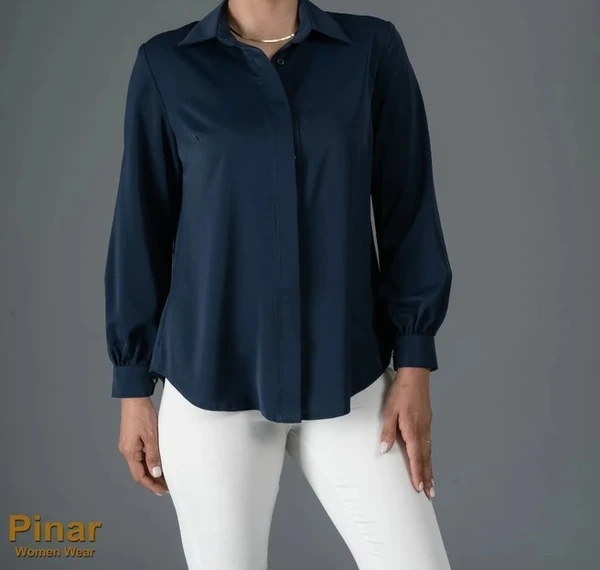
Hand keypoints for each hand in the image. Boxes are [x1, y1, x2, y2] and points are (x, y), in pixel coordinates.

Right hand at [118, 397, 168, 495]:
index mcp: (129, 452)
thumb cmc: (142, 414)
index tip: (162, 491)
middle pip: (139, 472)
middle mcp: (126, 451)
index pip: (139, 476)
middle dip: (152, 481)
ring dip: (151, 471)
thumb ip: (153, 455)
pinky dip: (150, 461)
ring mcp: (129, 445)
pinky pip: (140, 455)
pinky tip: (158, 461)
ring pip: (140, 464)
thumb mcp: (151, 436)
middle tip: (166, 486)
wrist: (134, 398)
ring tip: (165, 476)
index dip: (151, 485)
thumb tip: (155, 473)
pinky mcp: (132, 439)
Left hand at [379, 367, 434, 498]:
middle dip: (427, 477)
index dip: (417, 473)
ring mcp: (427, 426)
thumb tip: (384, 450)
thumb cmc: (400, 392)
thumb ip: (387, 431)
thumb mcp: (389, 410)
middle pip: (425, 458)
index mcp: (413, 430)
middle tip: (430, 494)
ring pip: (429, 451)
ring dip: (430, 468)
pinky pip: (429, 443)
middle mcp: (423, 430)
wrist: (415, 375)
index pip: (416, 457)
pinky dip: (429, 456)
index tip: (419, 489)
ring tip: (431, 483)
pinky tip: (427, 459)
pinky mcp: (427, 421)